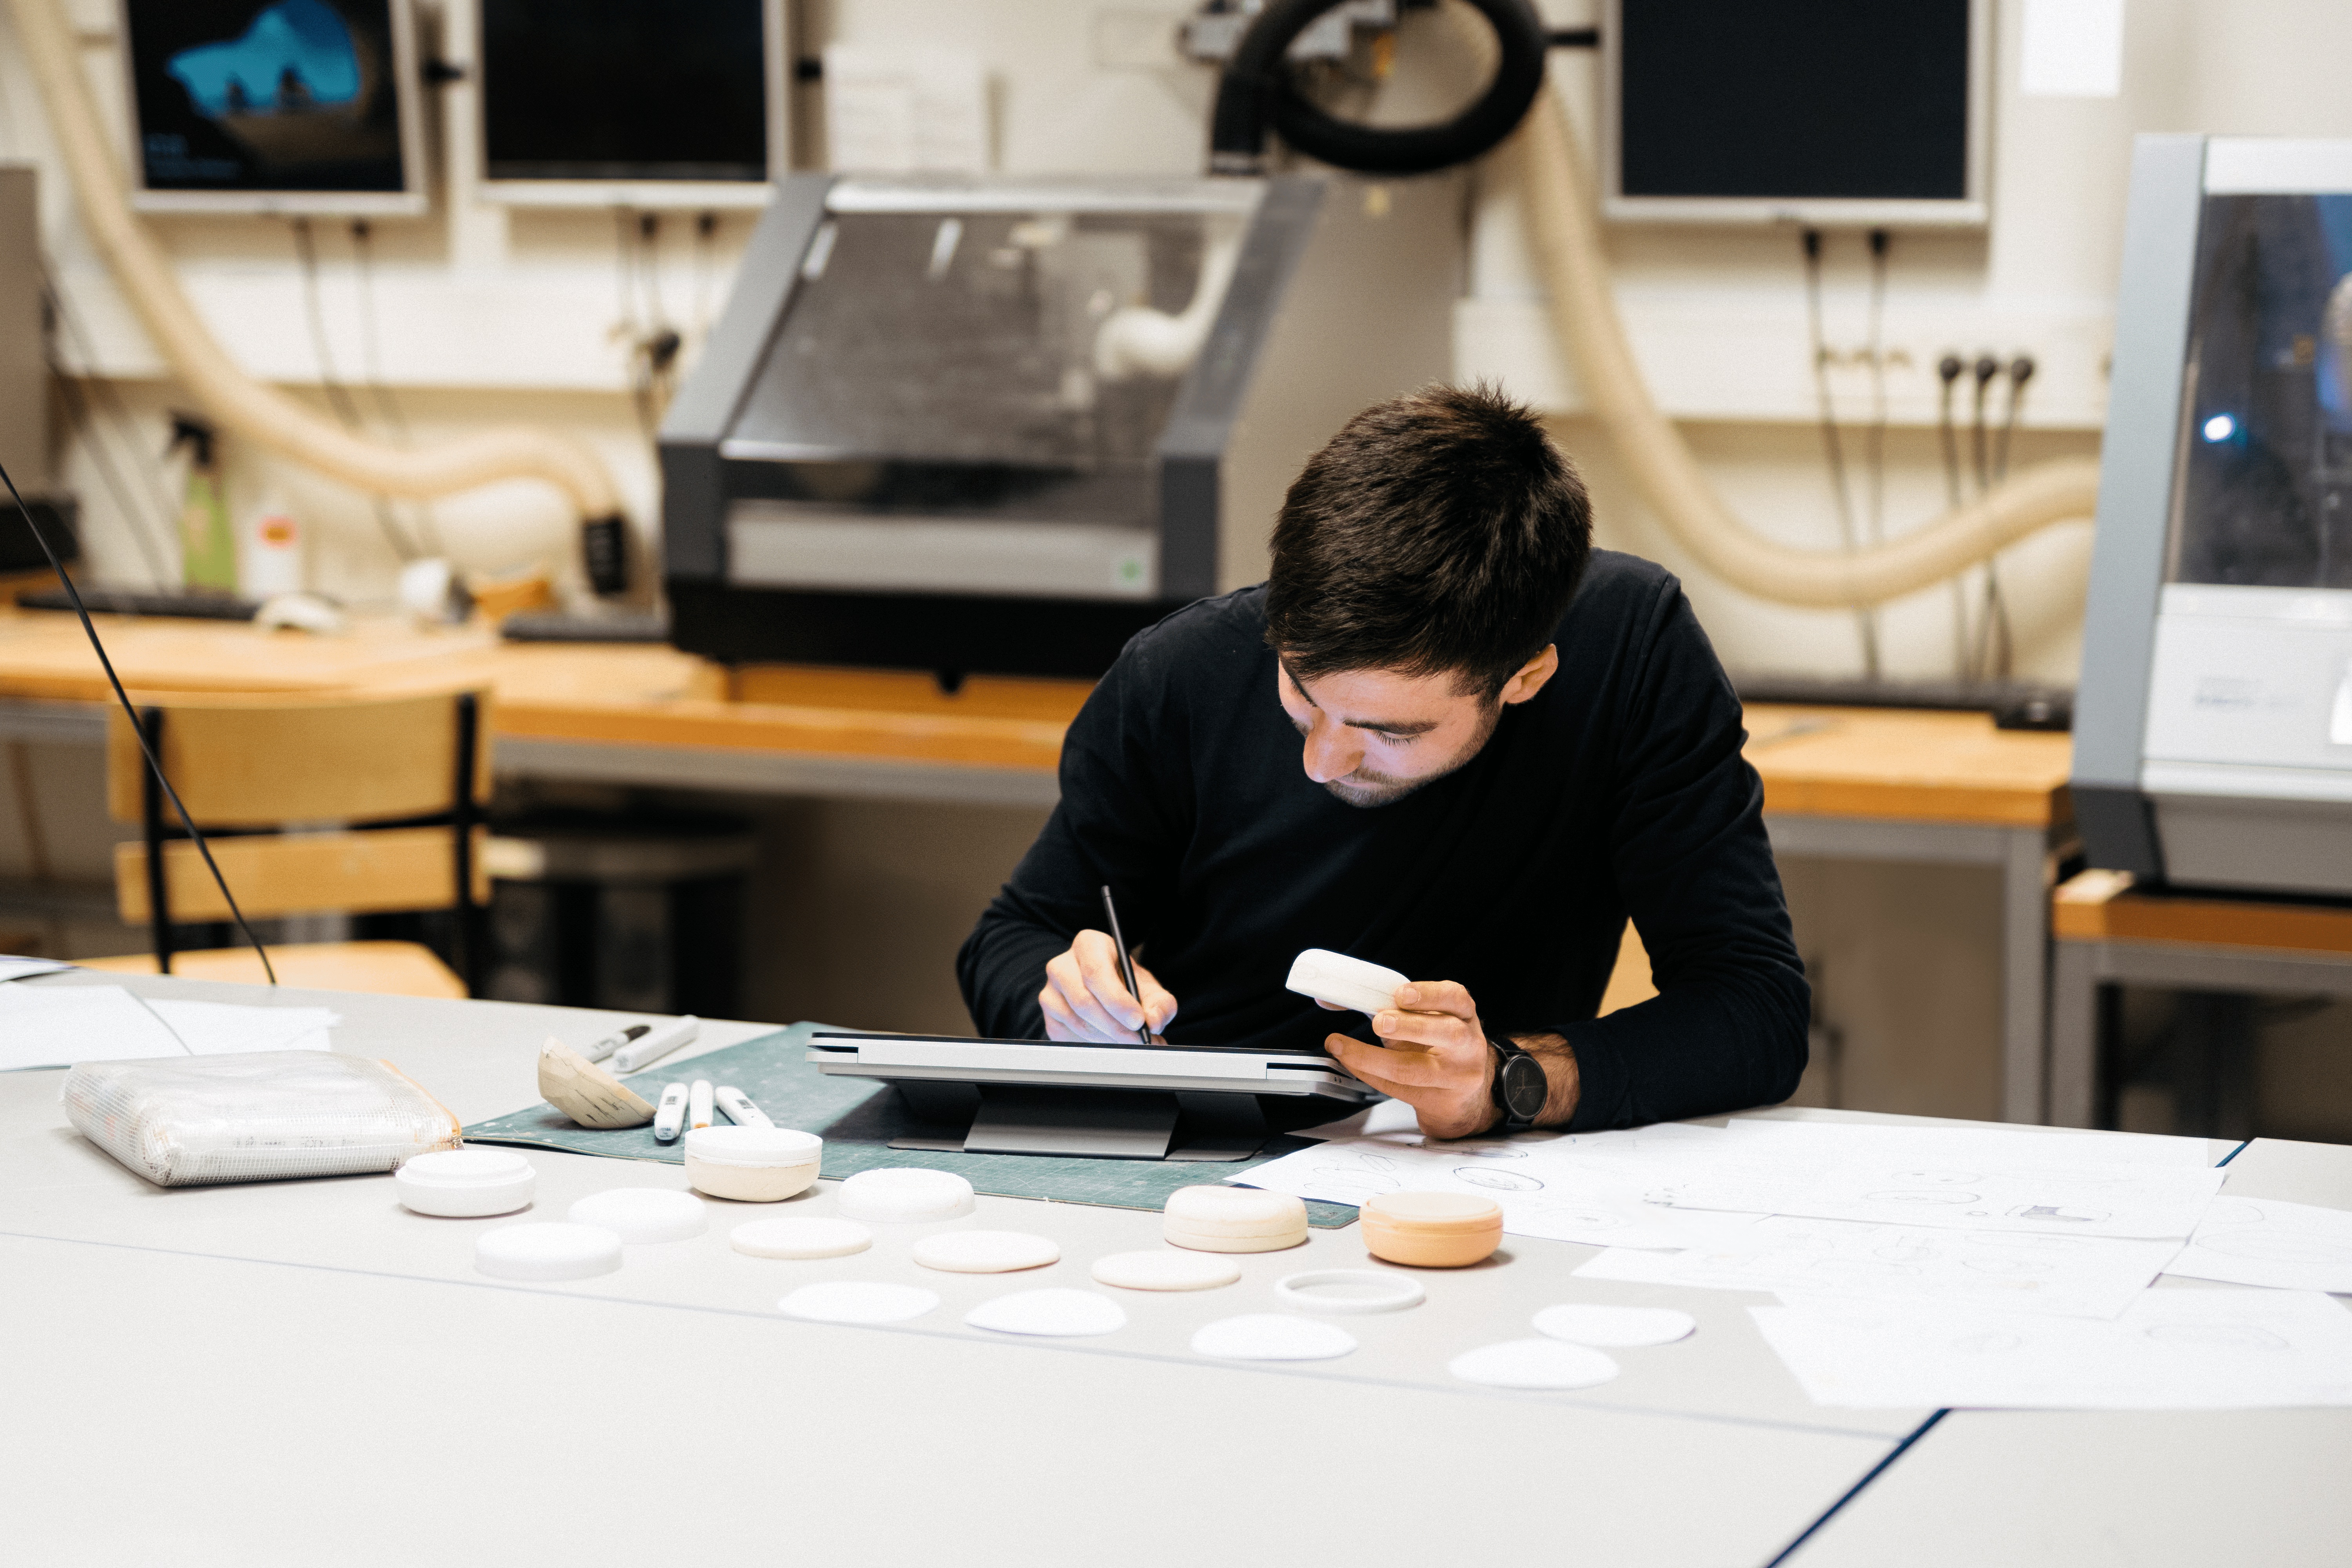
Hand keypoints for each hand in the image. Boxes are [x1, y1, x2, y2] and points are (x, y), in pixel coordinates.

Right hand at [1039, 928, 1177, 1042]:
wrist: (1108, 991)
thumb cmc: (1127, 984)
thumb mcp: (1150, 988)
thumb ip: (1160, 1003)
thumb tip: (1153, 1022)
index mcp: (1088, 945)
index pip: (1096, 973)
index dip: (1117, 1001)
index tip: (1138, 1021)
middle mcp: (1062, 966)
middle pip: (1083, 1001)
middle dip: (1115, 1026)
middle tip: (1138, 1040)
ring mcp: (1050, 993)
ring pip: (1077, 1022)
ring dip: (1108, 1039)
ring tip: (1131, 1042)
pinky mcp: (1049, 1018)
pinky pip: (1069, 1037)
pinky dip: (1094, 1046)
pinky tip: (1112, 1042)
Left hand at [1322, 979, 1499, 1139]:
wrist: (1460, 1094)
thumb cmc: (1437, 1045)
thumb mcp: (1425, 1019)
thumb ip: (1391, 1006)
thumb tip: (1334, 999)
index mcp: (1463, 1014)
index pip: (1455, 998)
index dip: (1429, 995)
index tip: (1401, 994)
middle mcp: (1467, 1043)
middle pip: (1447, 1033)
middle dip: (1408, 1026)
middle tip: (1379, 1022)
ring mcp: (1457, 1075)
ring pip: (1417, 1069)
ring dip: (1375, 1058)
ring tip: (1347, 1048)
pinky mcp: (1438, 1100)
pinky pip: (1397, 1088)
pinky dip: (1368, 1074)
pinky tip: (1350, 1063)